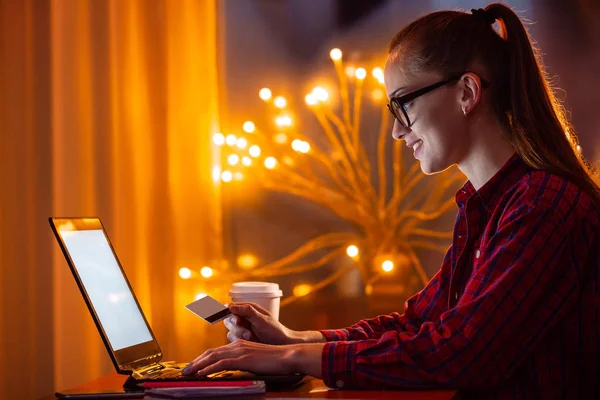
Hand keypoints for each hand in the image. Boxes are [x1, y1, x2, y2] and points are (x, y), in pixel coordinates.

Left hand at [181, 340, 324, 377]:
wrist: (287, 356)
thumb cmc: (274, 361)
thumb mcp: (256, 361)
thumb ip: (244, 363)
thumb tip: (236, 371)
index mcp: (239, 345)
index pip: (216, 352)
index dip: (203, 359)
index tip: (194, 366)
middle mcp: (237, 345)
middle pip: (210, 352)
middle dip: (196, 362)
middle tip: (185, 371)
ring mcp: (239, 351)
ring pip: (212, 357)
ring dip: (198, 365)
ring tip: (188, 373)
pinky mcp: (242, 359)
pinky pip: (221, 364)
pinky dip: (209, 369)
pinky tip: (202, 374)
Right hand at [224, 302, 298, 344]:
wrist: (281, 345)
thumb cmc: (274, 330)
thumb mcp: (261, 319)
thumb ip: (247, 311)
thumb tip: (230, 306)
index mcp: (248, 309)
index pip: (231, 307)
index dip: (228, 312)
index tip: (232, 317)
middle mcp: (244, 318)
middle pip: (228, 320)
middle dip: (236, 325)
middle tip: (243, 328)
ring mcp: (242, 329)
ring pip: (231, 331)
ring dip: (239, 334)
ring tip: (251, 336)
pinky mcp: (242, 340)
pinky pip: (234, 340)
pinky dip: (240, 341)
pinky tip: (250, 341)